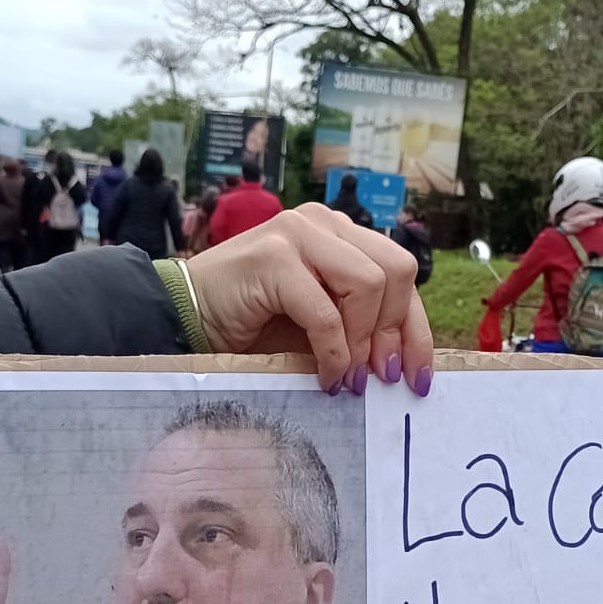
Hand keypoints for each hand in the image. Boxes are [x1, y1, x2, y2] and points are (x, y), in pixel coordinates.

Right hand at [188, 203, 432, 394]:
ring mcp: (298, 233)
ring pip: (369, 283)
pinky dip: (333, 352)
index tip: (416, 378)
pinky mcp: (272, 257)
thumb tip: (401, 366)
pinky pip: (325, 311)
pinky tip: (326, 377)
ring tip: (349, 379)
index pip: (402, 274)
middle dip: (394, 333)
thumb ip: (358, 328)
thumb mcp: (319, 326)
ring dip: (363, 342)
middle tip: (379, 378)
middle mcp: (325, 223)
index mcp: (341, 235)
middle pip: (398, 271)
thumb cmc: (252, 325)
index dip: (416, 330)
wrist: (186, 316)